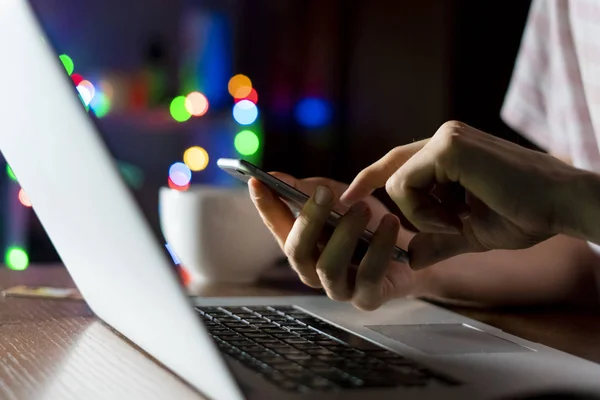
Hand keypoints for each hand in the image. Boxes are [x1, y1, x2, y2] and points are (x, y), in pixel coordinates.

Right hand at [248, 174, 417, 310]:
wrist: (414, 252)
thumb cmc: (371, 224)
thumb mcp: (342, 198)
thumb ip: (311, 190)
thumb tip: (276, 177)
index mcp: (303, 245)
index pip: (276, 226)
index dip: (265, 206)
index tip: (257, 182)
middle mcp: (314, 270)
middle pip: (297, 252)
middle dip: (308, 220)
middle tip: (324, 193)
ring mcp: (339, 288)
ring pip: (328, 267)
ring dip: (345, 234)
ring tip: (363, 208)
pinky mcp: (367, 299)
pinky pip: (368, 277)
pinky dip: (379, 247)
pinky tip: (390, 224)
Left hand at [341, 121, 585, 268]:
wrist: (562, 206)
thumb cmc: (526, 215)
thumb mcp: (471, 232)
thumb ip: (438, 240)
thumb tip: (411, 258)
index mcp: (449, 153)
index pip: (398, 163)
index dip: (369, 178)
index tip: (347, 198)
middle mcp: (444, 139)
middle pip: (392, 171)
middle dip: (388, 201)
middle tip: (411, 217)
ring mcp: (446, 139)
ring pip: (397, 184)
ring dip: (421, 215)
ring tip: (460, 221)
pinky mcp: (449, 147)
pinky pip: (406, 186)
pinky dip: (425, 212)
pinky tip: (459, 217)